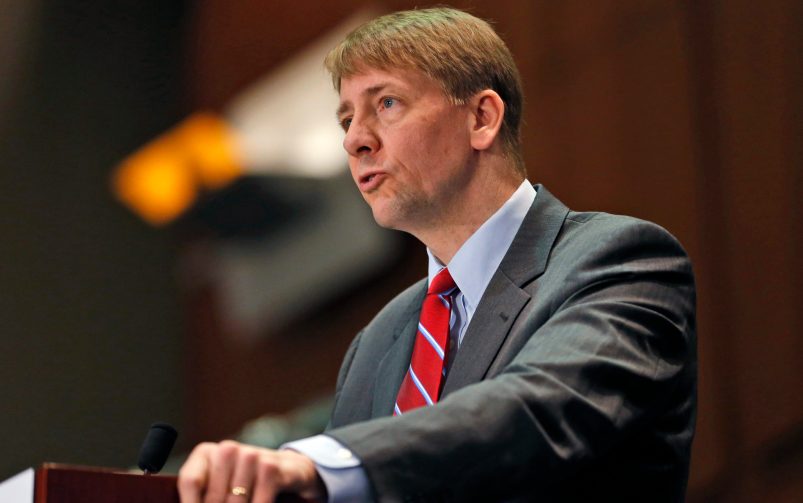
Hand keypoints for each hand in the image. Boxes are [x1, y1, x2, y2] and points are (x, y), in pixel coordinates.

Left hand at [177, 440, 325, 502]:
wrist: (287, 472)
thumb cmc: (245, 485)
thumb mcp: (219, 490)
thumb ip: (203, 498)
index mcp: (205, 454)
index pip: (190, 481)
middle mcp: (227, 449)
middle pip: (212, 497)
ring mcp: (250, 455)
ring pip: (235, 501)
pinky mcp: (271, 466)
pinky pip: (259, 501)